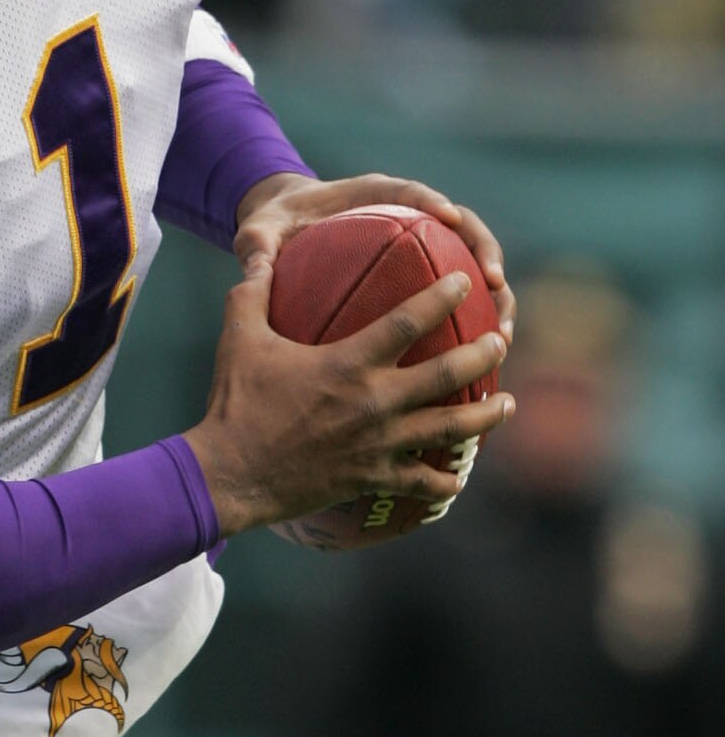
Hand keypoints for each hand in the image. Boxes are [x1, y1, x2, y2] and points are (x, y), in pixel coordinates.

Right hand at [185, 258, 514, 538]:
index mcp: (348, 362)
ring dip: (485, 416)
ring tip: (506, 404)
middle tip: (501, 341)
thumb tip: (256, 255)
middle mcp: (374, 401)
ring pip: (449, 428)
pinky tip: (458, 477)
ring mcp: (378, 443)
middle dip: (483, 354)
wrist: (230, 475)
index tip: (464, 280)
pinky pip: (419, 482)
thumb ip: (252, 292)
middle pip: (448, 374)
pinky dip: (442, 481)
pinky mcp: (371, 477)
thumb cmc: (235, 403)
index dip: (442, 296)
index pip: (410, 320)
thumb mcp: (239, 338)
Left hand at [235, 171, 515, 342]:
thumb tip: (252, 264)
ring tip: (501, 336)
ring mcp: (424, 252)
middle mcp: (410, 219)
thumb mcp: (259, 233)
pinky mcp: (427, 286)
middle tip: (494, 284)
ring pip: (472, 272)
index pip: (412, 193)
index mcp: (375, 195)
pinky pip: (459, 309)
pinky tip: (481, 373)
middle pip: (464, 230)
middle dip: (485, 253)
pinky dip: (473, 335)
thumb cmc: (275, 225)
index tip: (450, 219)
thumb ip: (257, 246)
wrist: (284, 227)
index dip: (434, 203)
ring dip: (494, 302)